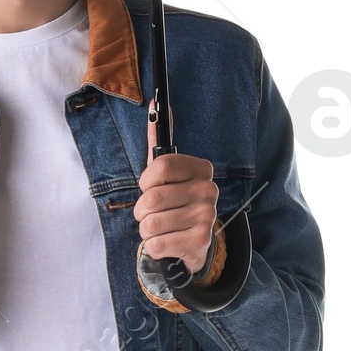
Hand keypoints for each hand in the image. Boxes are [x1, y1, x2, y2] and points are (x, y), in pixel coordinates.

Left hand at [136, 118, 218, 272]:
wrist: (192, 244)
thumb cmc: (174, 204)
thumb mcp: (165, 174)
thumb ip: (157, 140)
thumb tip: (153, 103)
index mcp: (201, 169)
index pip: (161, 166)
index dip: (145, 181)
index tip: (148, 187)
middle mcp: (209, 190)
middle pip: (152, 198)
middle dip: (141, 210)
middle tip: (150, 214)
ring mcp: (207, 217)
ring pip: (150, 224)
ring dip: (145, 229)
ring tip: (159, 228)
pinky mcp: (200, 242)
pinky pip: (156, 244)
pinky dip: (152, 246)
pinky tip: (166, 242)